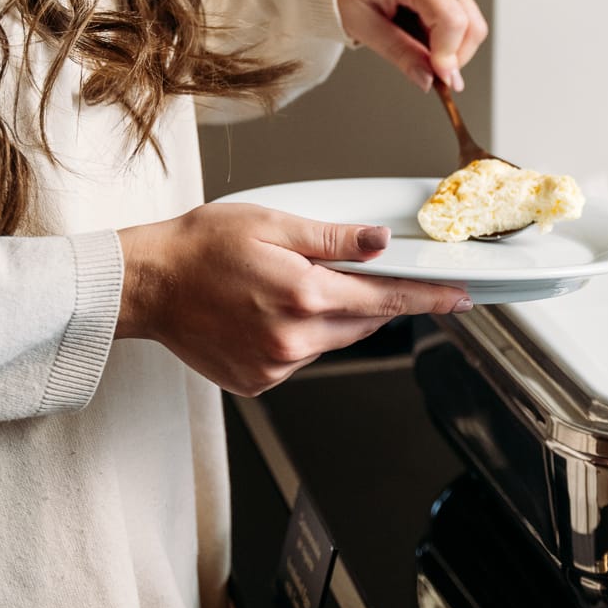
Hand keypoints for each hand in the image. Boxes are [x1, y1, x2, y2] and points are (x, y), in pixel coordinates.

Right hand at [116, 204, 470, 392]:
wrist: (148, 285)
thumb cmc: (202, 246)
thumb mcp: (273, 224)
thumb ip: (333, 238)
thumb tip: (380, 243)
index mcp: (303, 295)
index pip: (385, 299)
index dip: (428, 298)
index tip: (459, 298)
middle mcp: (292, 339)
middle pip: (364, 323)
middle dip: (379, 301)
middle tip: (382, 279)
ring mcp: (275, 366)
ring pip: (333, 341)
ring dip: (335, 317)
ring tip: (298, 285)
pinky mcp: (258, 382)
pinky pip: (301, 357)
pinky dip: (303, 335)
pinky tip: (274, 311)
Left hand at [336, 0, 488, 92]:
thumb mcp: (364, 26)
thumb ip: (399, 53)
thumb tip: (428, 80)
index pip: (451, 19)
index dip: (450, 54)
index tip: (440, 79)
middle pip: (470, 21)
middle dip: (457, 55)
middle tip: (433, 74)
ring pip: (471, 20)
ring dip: (453, 47)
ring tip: (422, 53)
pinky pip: (460, 15)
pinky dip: (448, 36)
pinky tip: (424, 39)